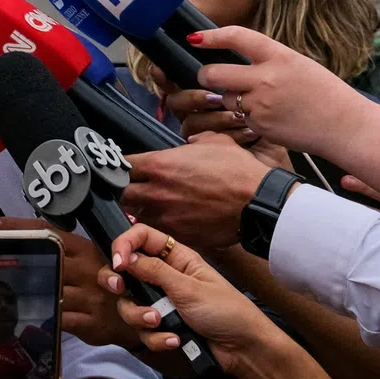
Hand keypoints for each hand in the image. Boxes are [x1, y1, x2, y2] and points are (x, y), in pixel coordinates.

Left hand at [0, 217, 138, 350]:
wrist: (141, 317)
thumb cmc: (107, 282)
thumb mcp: (91, 260)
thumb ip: (65, 251)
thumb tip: (28, 241)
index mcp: (84, 248)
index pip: (46, 230)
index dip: (16, 225)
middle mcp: (85, 269)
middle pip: (44, 259)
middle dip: (16, 260)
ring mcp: (88, 297)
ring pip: (49, 290)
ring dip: (24, 291)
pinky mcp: (89, 323)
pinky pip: (58, 318)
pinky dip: (42, 314)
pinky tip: (23, 314)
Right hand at [98, 225, 281, 375]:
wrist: (244, 351)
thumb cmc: (226, 311)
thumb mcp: (189, 288)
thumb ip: (154, 271)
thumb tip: (124, 256)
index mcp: (175, 256)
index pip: (140, 237)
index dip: (124, 245)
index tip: (117, 263)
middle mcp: (164, 276)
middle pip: (126, 272)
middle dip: (120, 284)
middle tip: (120, 289)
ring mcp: (162, 302)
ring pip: (131, 304)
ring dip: (141, 317)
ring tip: (160, 323)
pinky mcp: (163, 326)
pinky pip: (144, 330)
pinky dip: (157, 338)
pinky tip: (176, 340)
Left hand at [123, 133, 270, 249]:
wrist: (259, 204)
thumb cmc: (238, 170)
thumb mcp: (215, 142)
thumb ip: (195, 142)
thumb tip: (190, 143)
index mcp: (160, 165)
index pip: (123, 165)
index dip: (120, 166)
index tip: (122, 167)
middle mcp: (156, 192)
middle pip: (121, 193)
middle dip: (123, 190)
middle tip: (132, 188)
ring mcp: (166, 217)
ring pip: (137, 215)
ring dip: (141, 209)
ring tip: (153, 205)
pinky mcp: (179, 236)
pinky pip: (160, 231)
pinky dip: (161, 226)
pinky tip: (172, 220)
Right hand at [153, 66, 291, 168]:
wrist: (297, 136)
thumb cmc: (279, 104)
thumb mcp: (260, 76)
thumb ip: (235, 65)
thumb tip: (212, 44)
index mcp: (206, 91)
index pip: (175, 82)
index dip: (162, 77)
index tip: (157, 69)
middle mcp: (200, 112)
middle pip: (177, 102)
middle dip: (193, 98)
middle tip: (215, 98)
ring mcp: (205, 134)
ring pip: (193, 123)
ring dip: (217, 118)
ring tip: (242, 117)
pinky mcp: (218, 153)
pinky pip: (211, 143)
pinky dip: (231, 135)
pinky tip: (250, 132)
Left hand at [190, 27, 371, 155]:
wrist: (345, 126)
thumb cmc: (324, 92)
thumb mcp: (297, 63)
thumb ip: (267, 59)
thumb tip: (236, 56)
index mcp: (278, 56)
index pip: (236, 37)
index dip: (211, 36)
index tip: (195, 37)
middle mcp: (266, 78)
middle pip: (214, 73)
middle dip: (206, 75)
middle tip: (209, 76)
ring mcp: (261, 104)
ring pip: (226, 98)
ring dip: (232, 98)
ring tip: (258, 100)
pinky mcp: (260, 126)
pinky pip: (241, 118)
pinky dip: (248, 116)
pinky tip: (270, 116)